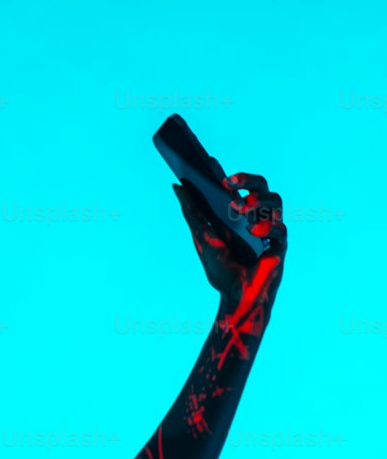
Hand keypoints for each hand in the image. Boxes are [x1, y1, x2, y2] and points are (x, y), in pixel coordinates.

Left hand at [173, 171, 286, 314]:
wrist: (235, 297)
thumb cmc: (220, 270)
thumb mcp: (201, 237)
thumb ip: (192, 212)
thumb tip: (177, 186)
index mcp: (238, 213)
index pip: (237, 185)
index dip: (226, 169)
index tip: (210, 161)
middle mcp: (256, 216)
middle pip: (262, 185)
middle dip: (247, 179)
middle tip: (228, 183)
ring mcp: (270, 229)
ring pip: (275, 200)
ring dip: (257, 202)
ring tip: (240, 212)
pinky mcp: (280, 244)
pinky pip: (280, 227)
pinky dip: (265, 229)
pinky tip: (253, 235)